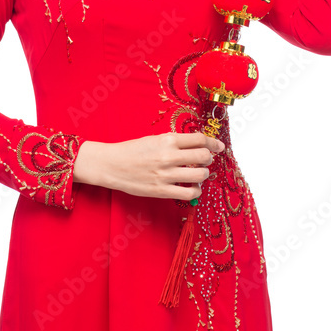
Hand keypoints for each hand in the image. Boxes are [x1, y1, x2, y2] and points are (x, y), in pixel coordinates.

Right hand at [72, 132, 225, 200]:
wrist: (112, 165)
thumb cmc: (133, 150)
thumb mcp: (155, 139)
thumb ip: (175, 142)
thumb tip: (198, 145)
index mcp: (167, 139)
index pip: (199, 139)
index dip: (213, 142)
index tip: (219, 146)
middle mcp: (169, 156)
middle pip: (203, 156)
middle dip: (209, 158)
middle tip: (206, 159)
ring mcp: (166, 174)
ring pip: (200, 174)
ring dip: (204, 173)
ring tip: (199, 173)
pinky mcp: (162, 190)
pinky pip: (189, 192)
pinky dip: (196, 190)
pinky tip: (193, 186)